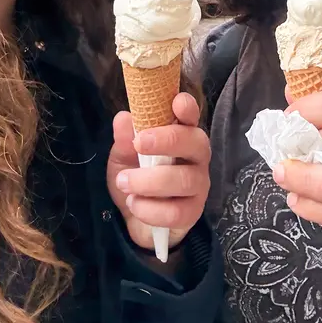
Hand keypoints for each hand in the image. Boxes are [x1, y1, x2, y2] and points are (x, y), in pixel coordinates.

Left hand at [108, 93, 210, 251]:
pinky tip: (134, 204)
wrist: (135, 219)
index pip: (190, 116)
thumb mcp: (123, 156)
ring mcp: (198, 184)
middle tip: (139, 143)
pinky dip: (149, 209)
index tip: (176, 103)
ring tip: (123, 182)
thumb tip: (123, 118)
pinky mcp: (193, 212)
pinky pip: (176, 211)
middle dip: (167, 141)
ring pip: (184, 180)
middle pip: (196, 142)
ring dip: (148, 181)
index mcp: (181, 134)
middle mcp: (196, 156)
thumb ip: (124, 139)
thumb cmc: (135, 177)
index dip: (187, 107)